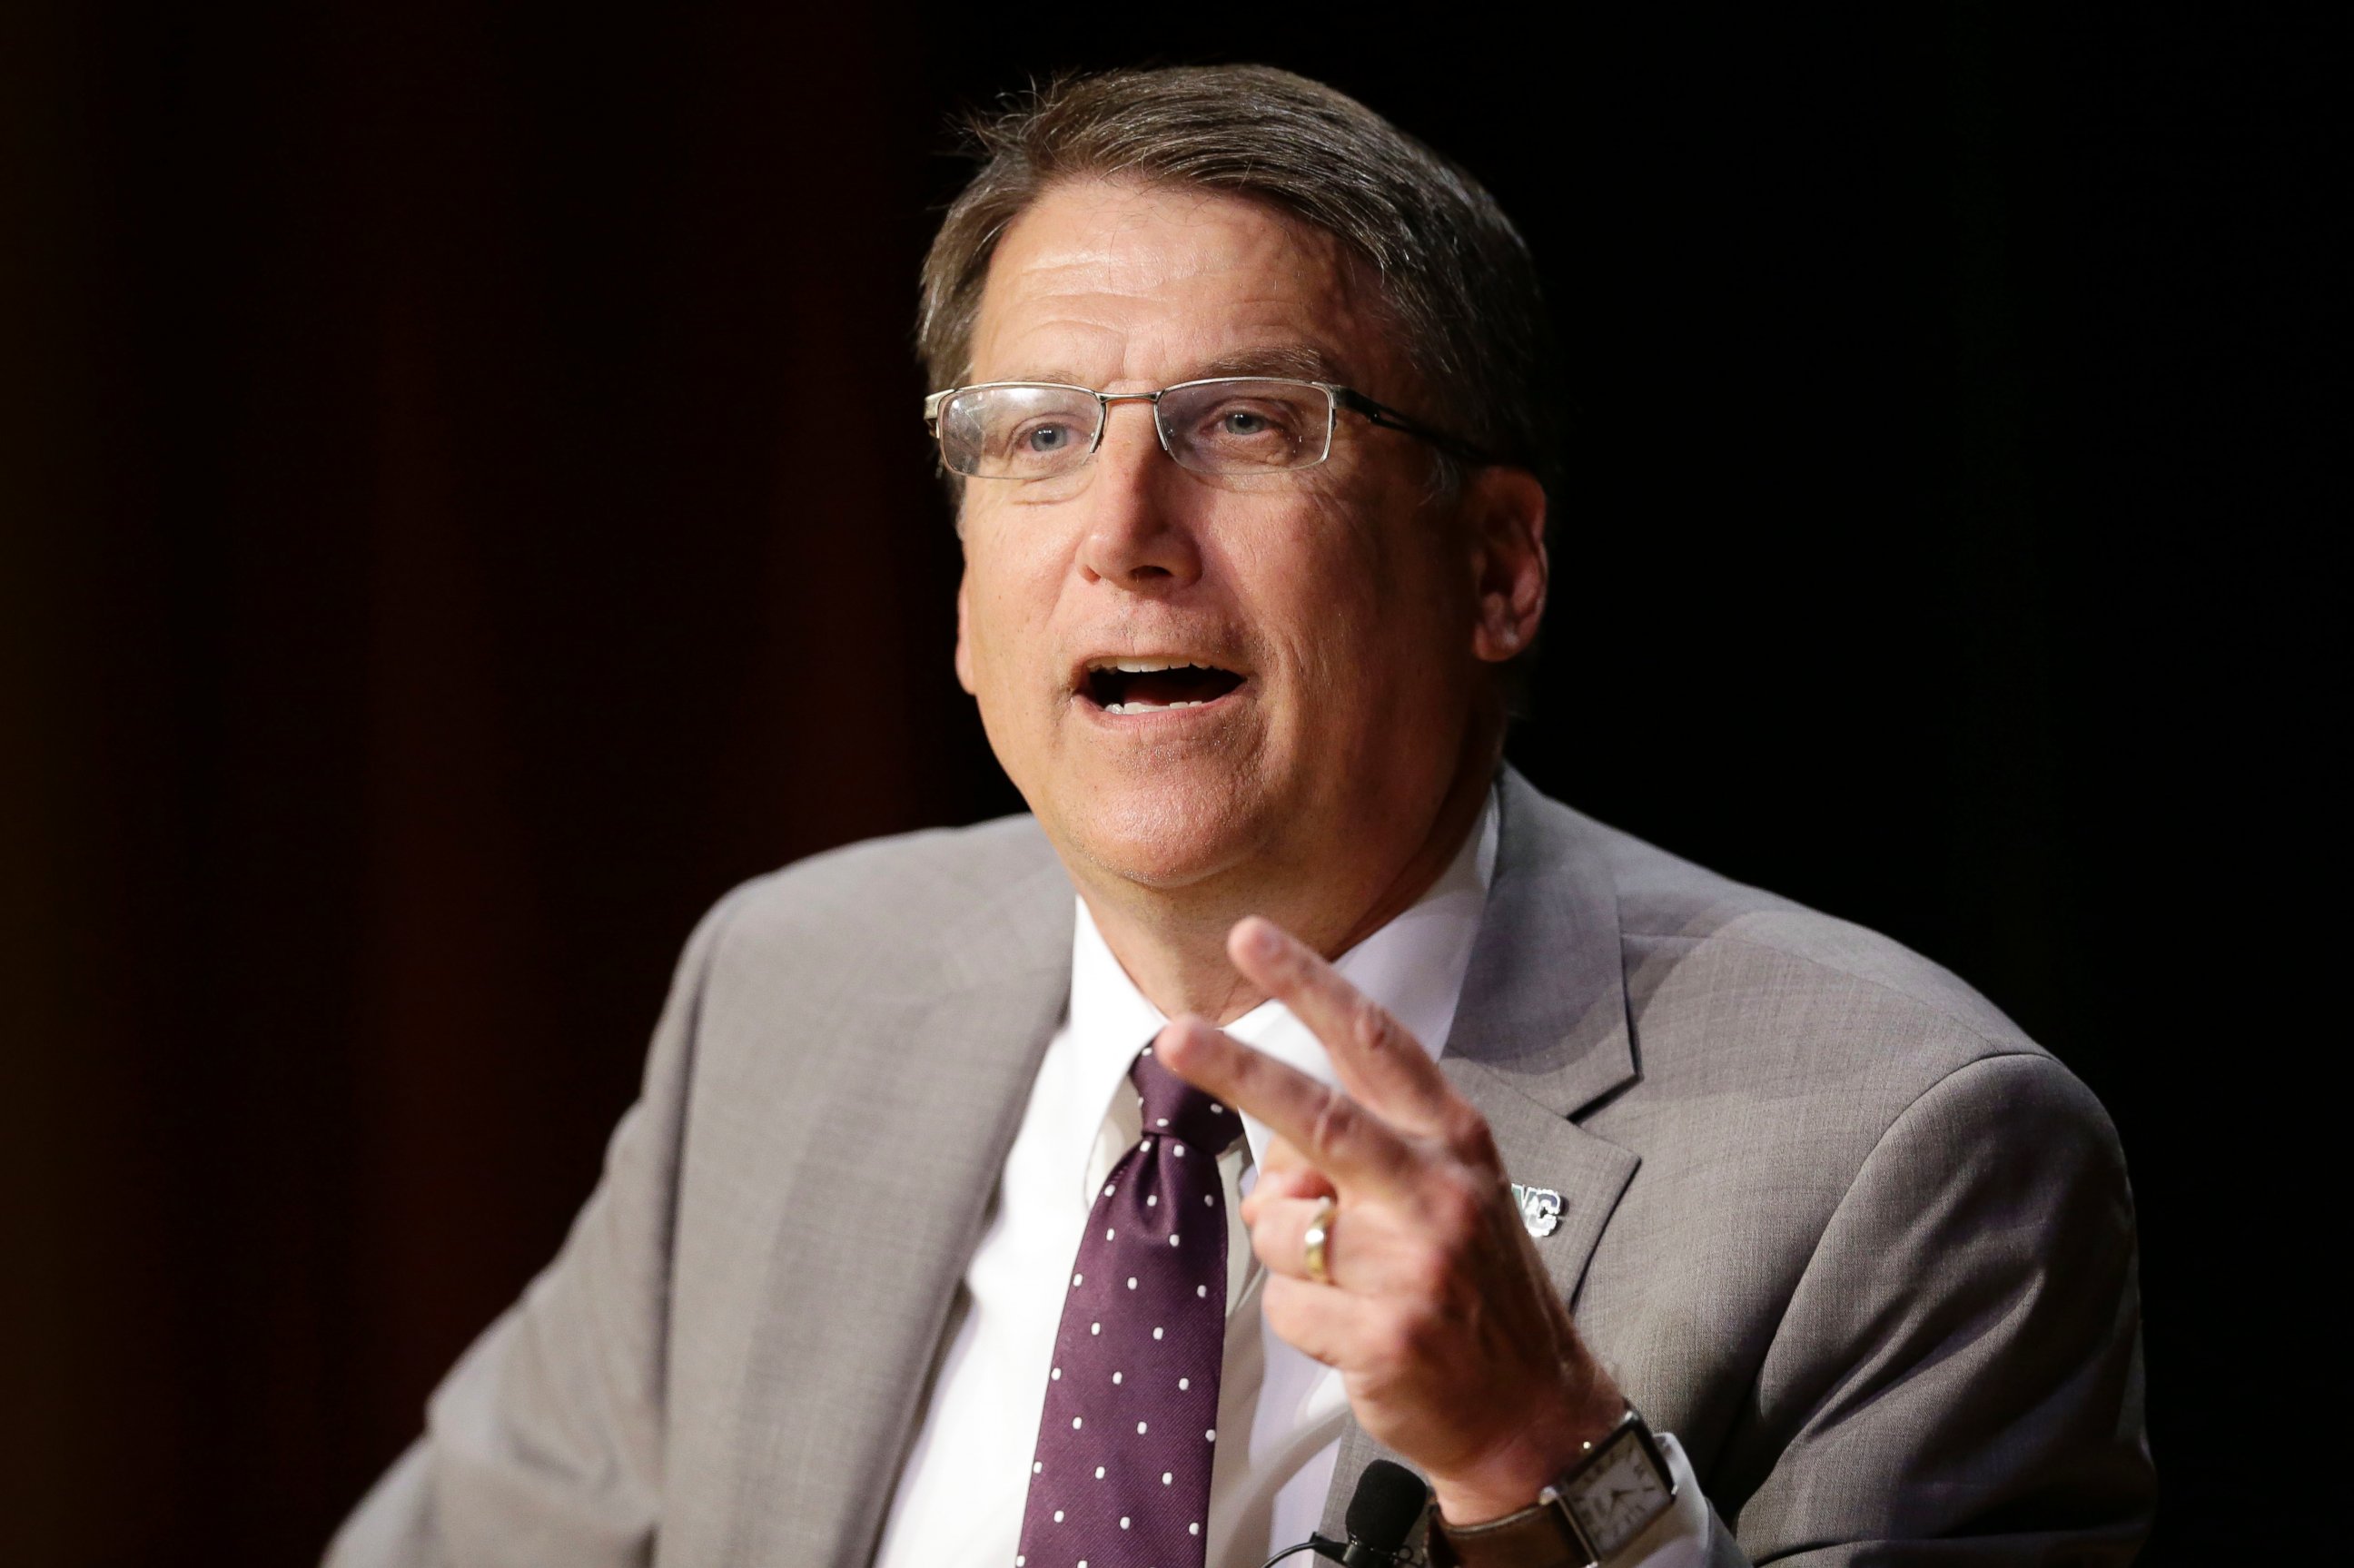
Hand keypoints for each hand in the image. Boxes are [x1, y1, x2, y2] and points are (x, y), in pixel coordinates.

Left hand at [1155, 915, 1624, 1524]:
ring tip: (1353, 1287)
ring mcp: (1416, 1266)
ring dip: (1289, 1256)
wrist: (1534, 1413)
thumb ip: (1360, 1156)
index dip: (1311, 986)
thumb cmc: (1472, 1290)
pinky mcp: (1388, 1336)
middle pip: (1319, 1116)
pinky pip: (1286, 1305)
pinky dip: (1301, 1320)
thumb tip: (1271, 1162)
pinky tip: (1357, 1336)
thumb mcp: (1440, 1197)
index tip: (1252, 937)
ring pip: (1283, 1227)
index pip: (1374, 1044)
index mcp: (1455, 1140)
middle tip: (1175, 1034)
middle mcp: (1440, 1191)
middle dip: (1238, 1069)